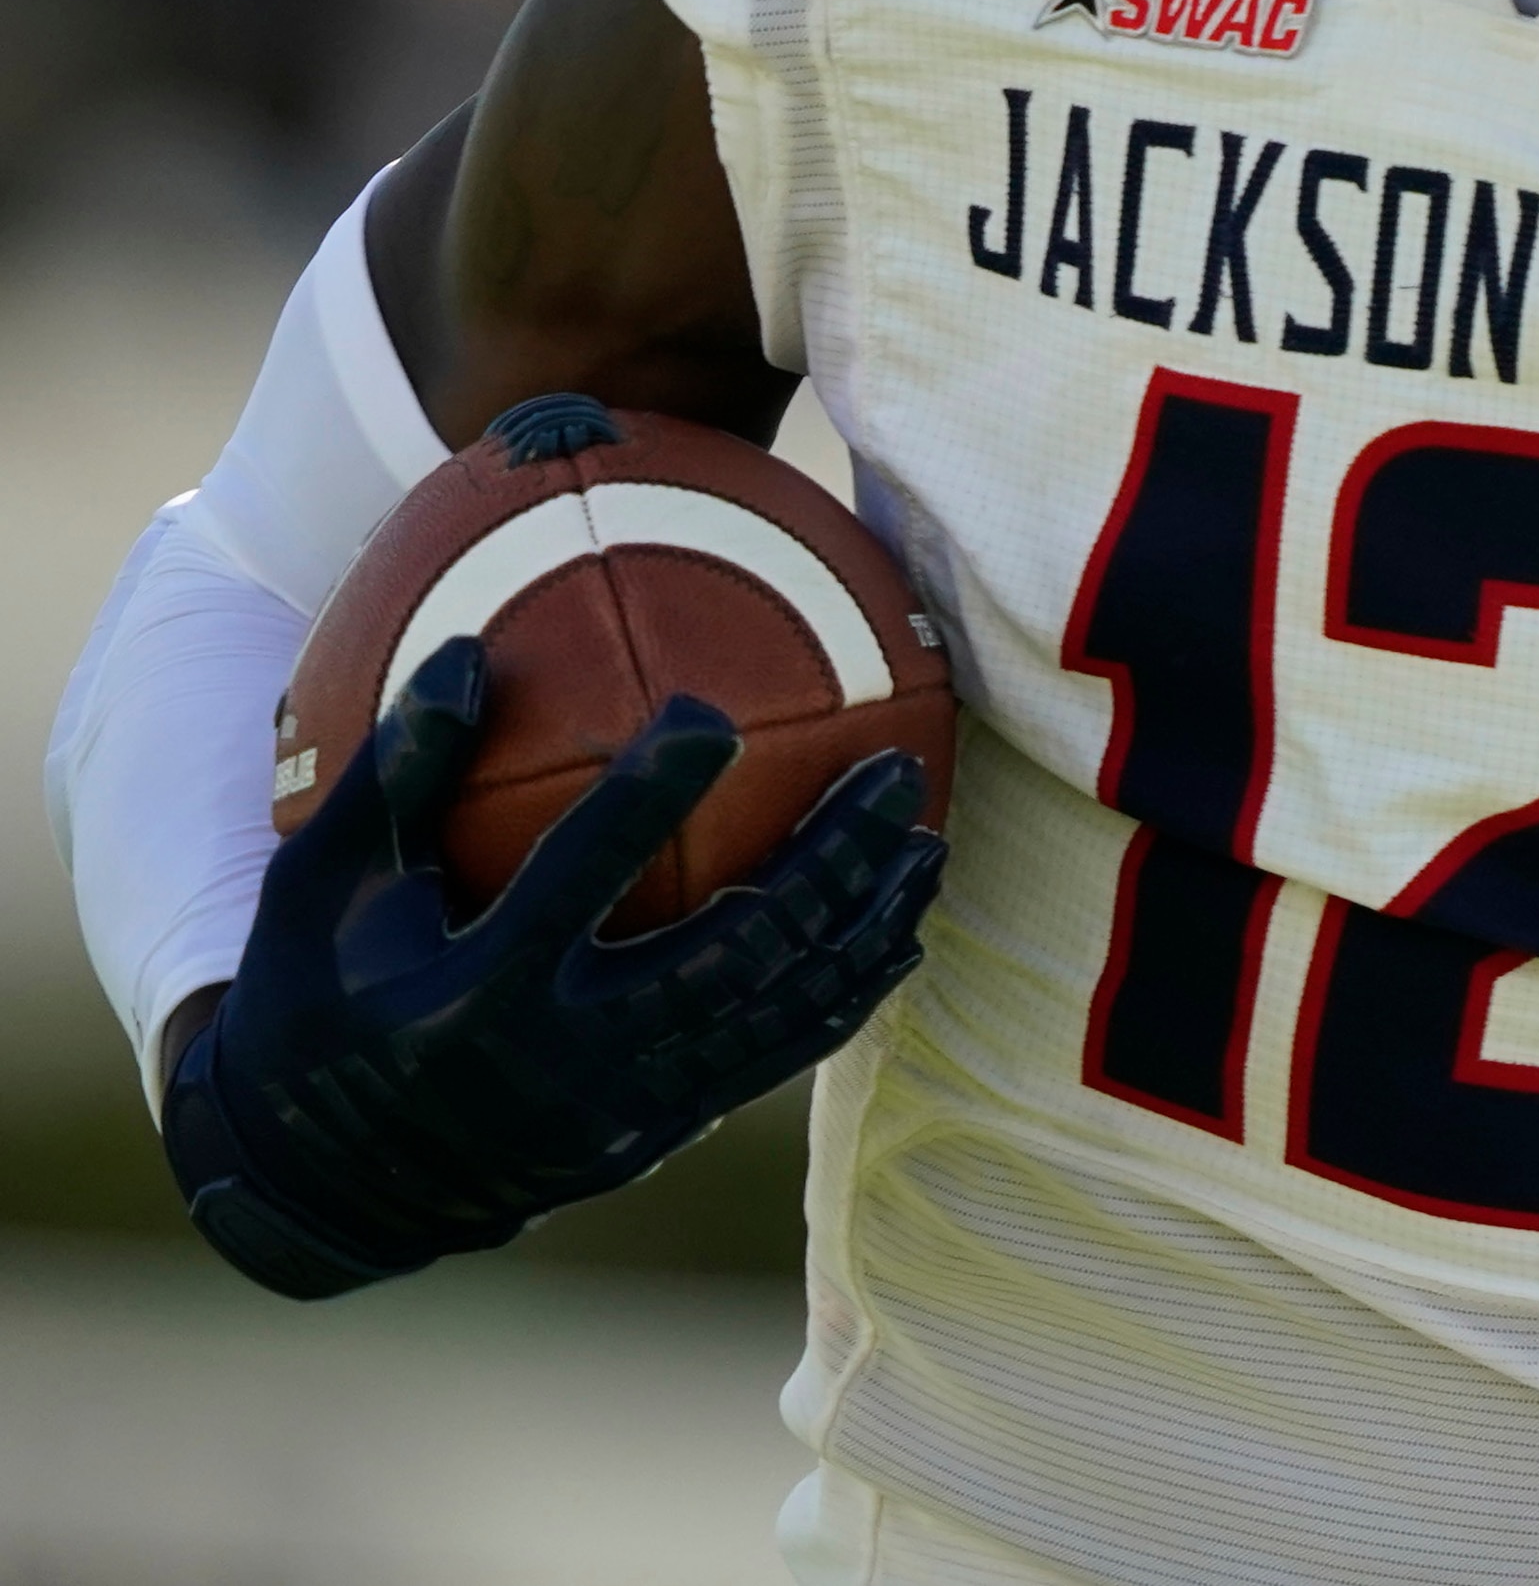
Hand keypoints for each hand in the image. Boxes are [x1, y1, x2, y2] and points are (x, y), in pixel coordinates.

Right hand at [162, 635, 941, 1297]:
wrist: (322, 1180)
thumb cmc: (319, 994)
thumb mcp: (323, 887)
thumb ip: (397, 774)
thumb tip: (468, 650)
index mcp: (469, 990)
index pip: (574, 877)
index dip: (646, 797)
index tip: (714, 712)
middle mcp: (557, 1058)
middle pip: (728, 953)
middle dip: (825, 865)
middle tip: (894, 774)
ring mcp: (616, 1110)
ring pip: (774, 1015)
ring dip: (861, 929)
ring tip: (927, 845)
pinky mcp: (652, 1136)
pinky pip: (772, 1061)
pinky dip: (843, 998)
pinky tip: (898, 935)